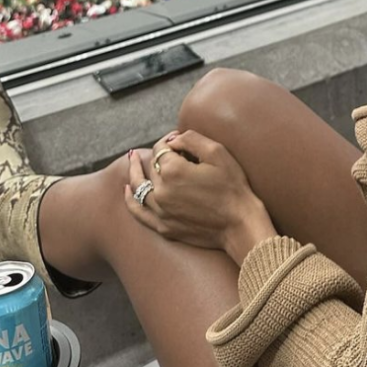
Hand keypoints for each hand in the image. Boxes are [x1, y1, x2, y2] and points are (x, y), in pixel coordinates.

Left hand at [125, 131, 275, 261]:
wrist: (239, 224)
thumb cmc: (232, 186)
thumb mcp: (217, 153)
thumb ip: (191, 139)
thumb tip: (173, 140)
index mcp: (173, 171)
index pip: (161, 149)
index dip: (170, 141)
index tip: (180, 140)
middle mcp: (161, 191)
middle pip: (151, 167)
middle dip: (158, 155)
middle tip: (170, 149)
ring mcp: (160, 212)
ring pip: (139, 188)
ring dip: (135, 172)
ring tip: (132, 160)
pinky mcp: (164, 227)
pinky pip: (139, 213)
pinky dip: (130, 201)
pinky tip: (127, 191)